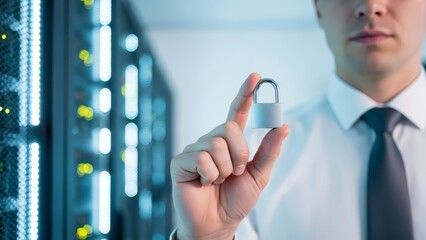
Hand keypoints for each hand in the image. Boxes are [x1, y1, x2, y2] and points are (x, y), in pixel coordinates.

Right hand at [171, 73, 289, 239]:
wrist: (218, 223)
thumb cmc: (236, 200)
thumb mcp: (258, 176)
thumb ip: (268, 151)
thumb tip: (284, 126)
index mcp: (230, 143)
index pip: (236, 113)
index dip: (245, 94)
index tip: (255, 76)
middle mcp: (211, 141)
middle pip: (229, 129)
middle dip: (239, 154)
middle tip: (235, 172)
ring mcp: (194, 150)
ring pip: (216, 145)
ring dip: (225, 169)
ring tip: (218, 181)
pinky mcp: (180, 161)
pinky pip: (201, 158)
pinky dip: (210, 175)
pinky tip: (203, 182)